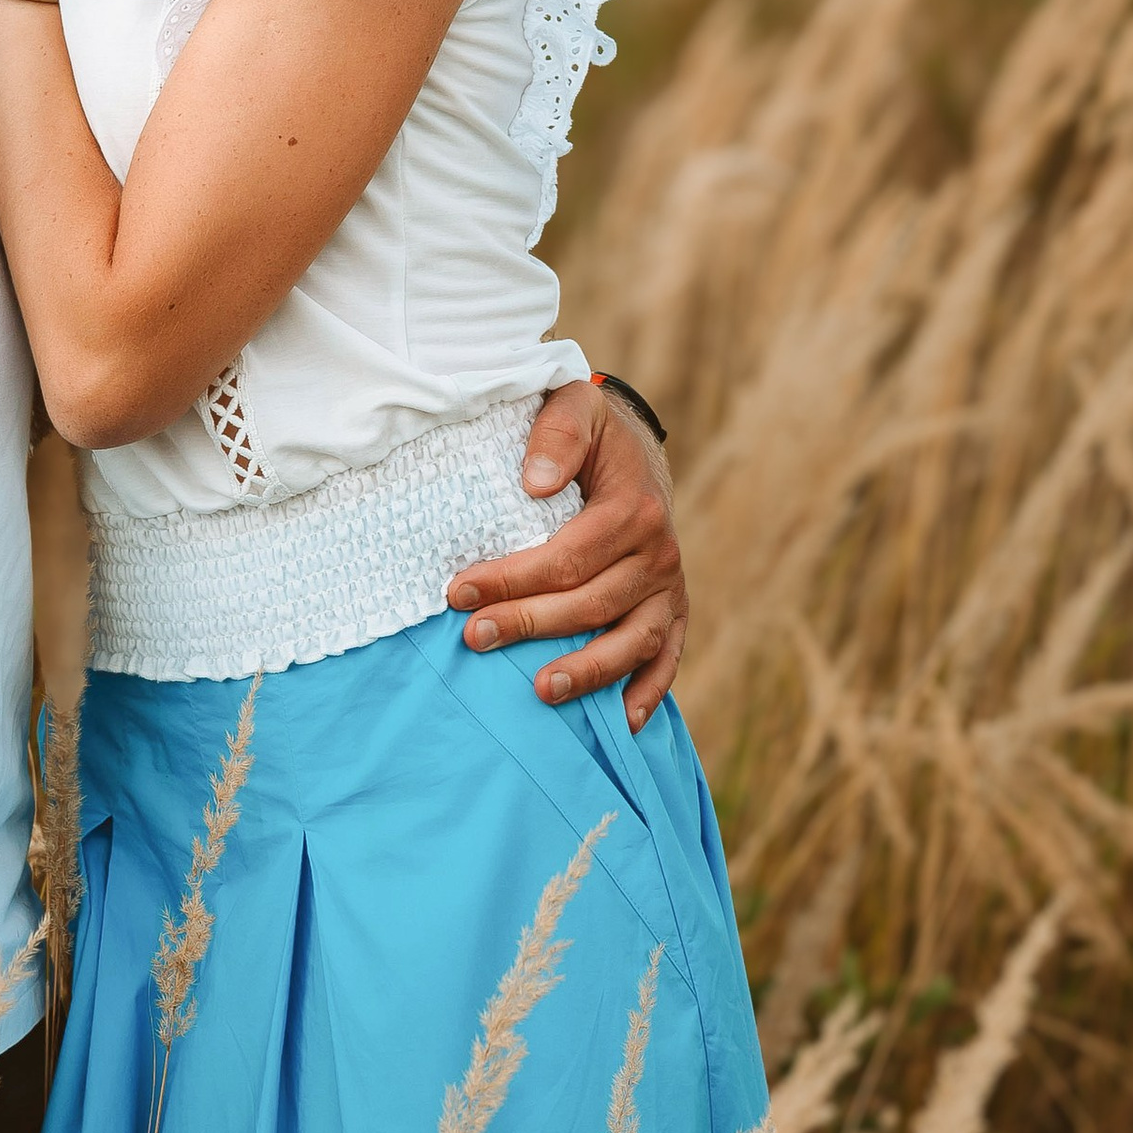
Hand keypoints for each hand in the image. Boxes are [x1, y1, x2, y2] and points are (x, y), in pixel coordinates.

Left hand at [445, 378, 687, 731]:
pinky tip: (618, 725)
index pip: (567, 557)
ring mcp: (670, 589)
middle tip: (473, 638)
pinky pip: (668, 661)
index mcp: (634, 510)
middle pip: (591, 603)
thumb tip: (536, 485)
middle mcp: (660, 555)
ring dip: (589, 671)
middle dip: (528, 624)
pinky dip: (647, 694)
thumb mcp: (573, 408)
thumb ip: (556, 435)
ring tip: (541, 691)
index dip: (512, 578)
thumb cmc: (592, 434)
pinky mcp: (675, 613)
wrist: (635, 451)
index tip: (458, 591)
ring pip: (633, 641)